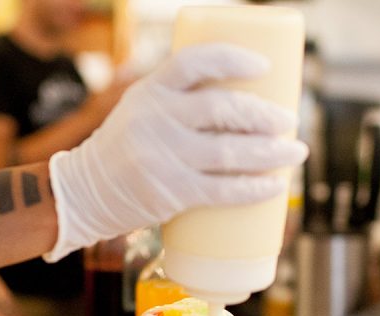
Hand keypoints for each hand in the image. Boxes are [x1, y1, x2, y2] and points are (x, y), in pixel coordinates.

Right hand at [44, 43, 308, 260]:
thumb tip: (239, 100)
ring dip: (271, 153)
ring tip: (295, 152)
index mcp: (150, 91)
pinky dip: (253, 188)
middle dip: (264, 115)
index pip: (194, 62)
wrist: (83, 193)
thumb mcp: (140, 111)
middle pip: (222, 108)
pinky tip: (275, 185)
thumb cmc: (124, 150)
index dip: (233, 58)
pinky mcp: (170, 192)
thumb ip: (178, 102)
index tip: (264, 66)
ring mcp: (163, 157)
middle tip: (290, 120)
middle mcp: (156, 119)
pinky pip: (222, 190)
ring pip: (230, 152)